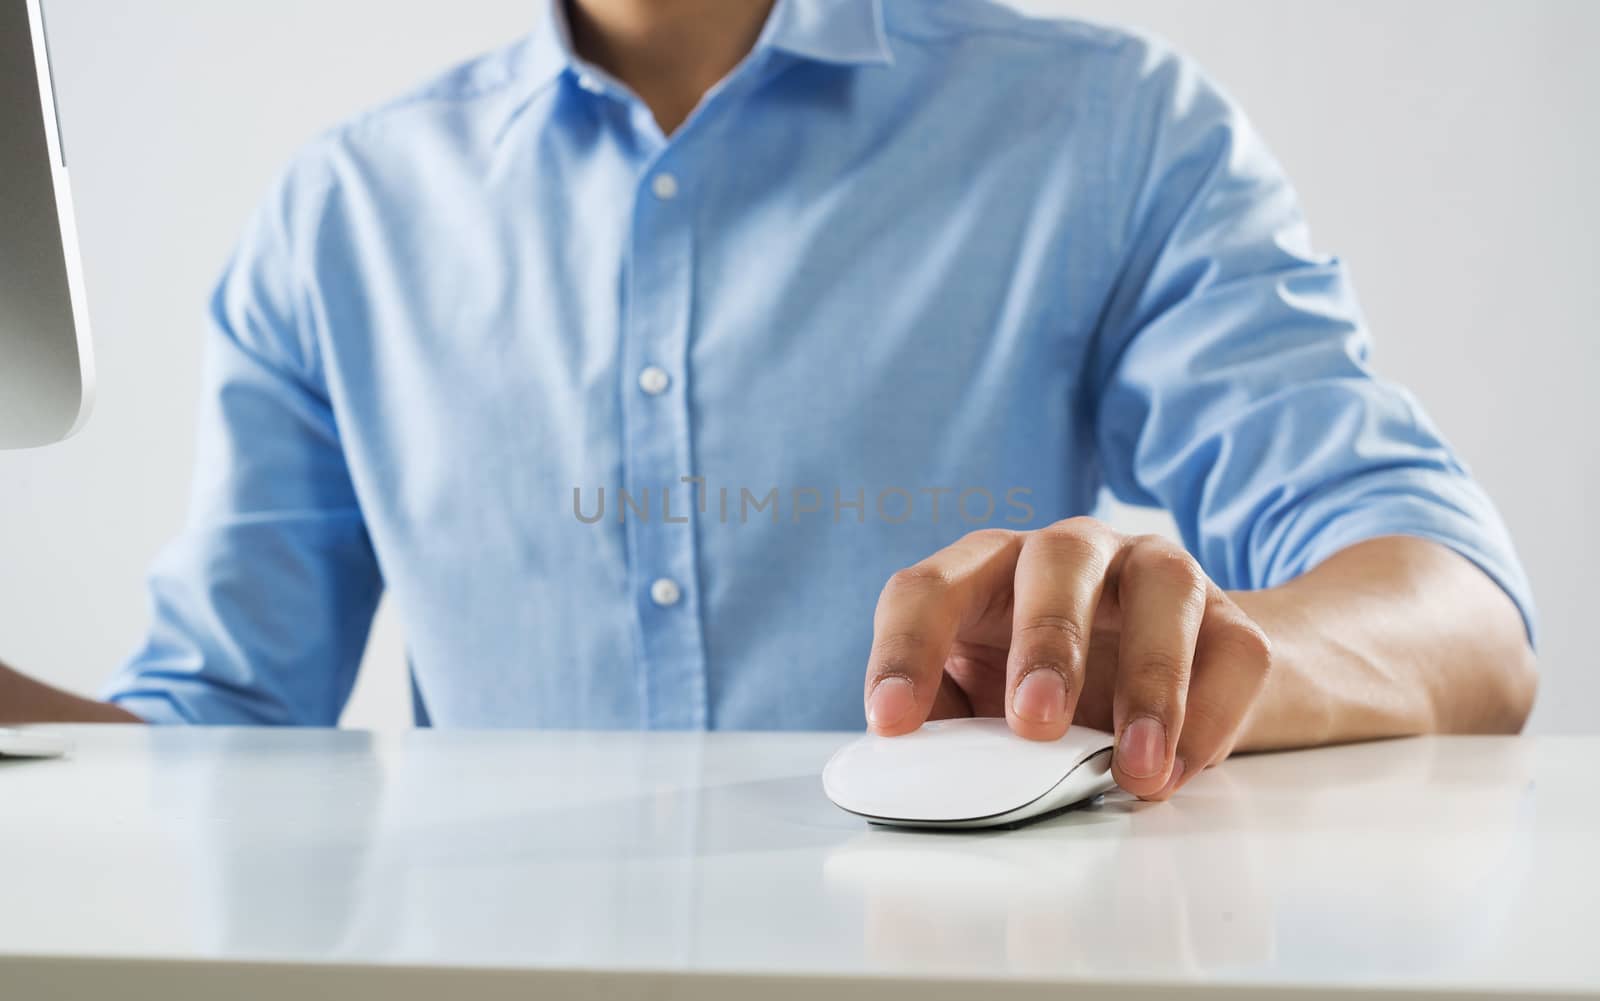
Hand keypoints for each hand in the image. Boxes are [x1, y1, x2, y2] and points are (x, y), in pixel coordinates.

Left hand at [862, 518, 1272, 800]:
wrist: (1171, 685)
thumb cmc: (1050, 692)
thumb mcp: (985, 705)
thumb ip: (952, 729)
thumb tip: (922, 777)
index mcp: (988, 571)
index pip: (929, 589)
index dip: (905, 651)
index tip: (893, 724)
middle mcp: (1073, 553)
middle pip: (1057, 561)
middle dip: (1046, 641)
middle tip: (1035, 724)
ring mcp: (1158, 573)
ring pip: (1163, 587)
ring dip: (1149, 681)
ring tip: (1134, 769)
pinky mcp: (1231, 617)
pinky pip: (1234, 652)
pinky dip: (1207, 719)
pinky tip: (1176, 771)